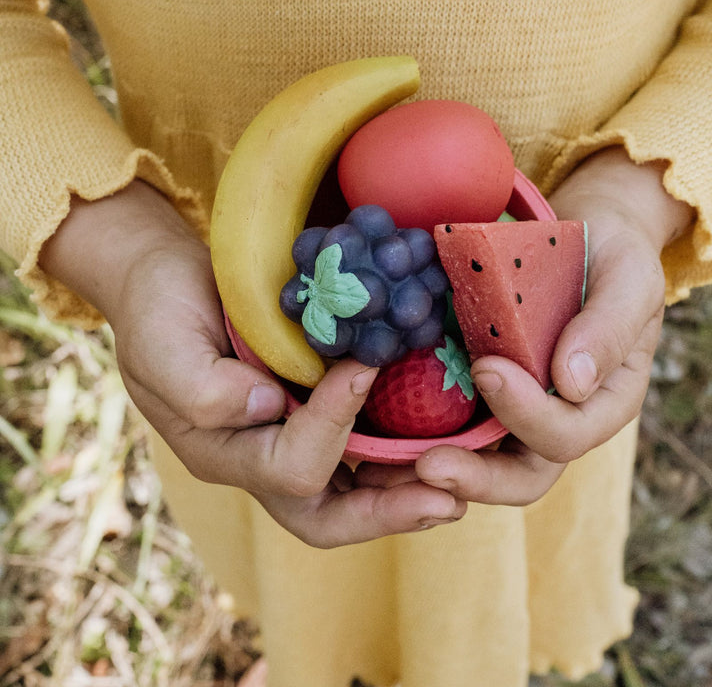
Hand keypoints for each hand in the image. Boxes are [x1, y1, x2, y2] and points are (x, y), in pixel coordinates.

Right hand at [41, 180, 465, 546]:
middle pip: (329, 516)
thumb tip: (265, 405)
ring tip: (461, 480)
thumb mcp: (164, 344)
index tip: (362, 367)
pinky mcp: (311, 414)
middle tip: (450, 500)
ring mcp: (289, 440)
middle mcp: (261, 460)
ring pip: (353, 494)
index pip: (292, 467)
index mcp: (224, 453)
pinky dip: (399, 454)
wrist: (170, 285)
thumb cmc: (160, 311)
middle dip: (389, 513)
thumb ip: (203, 387)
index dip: (331, 423)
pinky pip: (360, 451)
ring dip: (406, 493)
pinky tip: (438, 437)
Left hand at [403, 148, 692, 505]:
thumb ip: (609, 328)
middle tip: (426, 465)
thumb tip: (572, 384)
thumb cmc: (612, 257)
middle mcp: (560, 420)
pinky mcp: (481, 393)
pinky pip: (452, 425)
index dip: (527, 413)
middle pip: (520, 475)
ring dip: (436, 471)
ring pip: (480, 462)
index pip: (566, 433)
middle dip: (475, 477)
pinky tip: (376, 432)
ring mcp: (517, 411)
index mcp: (604, 404)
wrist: (581, 240)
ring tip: (385, 466)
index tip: (487, 368)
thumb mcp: (628, 279)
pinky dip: (418, 436)